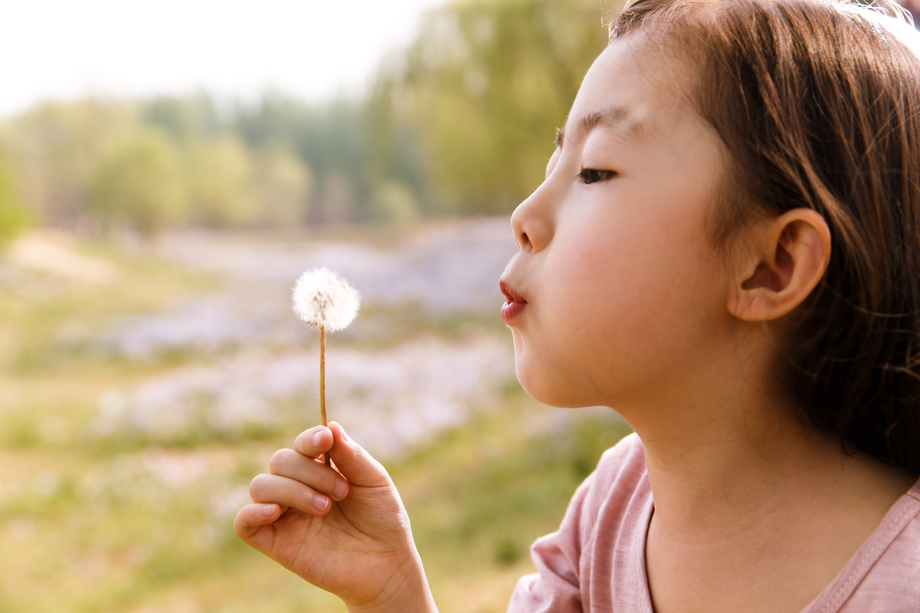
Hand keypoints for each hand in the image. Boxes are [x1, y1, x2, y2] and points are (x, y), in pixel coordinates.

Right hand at [233, 422, 436, 611]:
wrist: (386, 564)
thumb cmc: (382, 519)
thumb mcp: (373, 480)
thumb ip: (351, 455)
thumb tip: (329, 425)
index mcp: (320, 469)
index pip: (301, 445)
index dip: (309, 439)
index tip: (325, 440)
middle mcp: (297, 488)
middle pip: (280, 461)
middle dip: (310, 471)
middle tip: (341, 493)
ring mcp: (284, 514)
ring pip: (261, 485)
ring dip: (291, 490)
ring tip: (324, 508)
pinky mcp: (275, 542)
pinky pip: (243, 522)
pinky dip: (253, 512)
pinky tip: (276, 512)